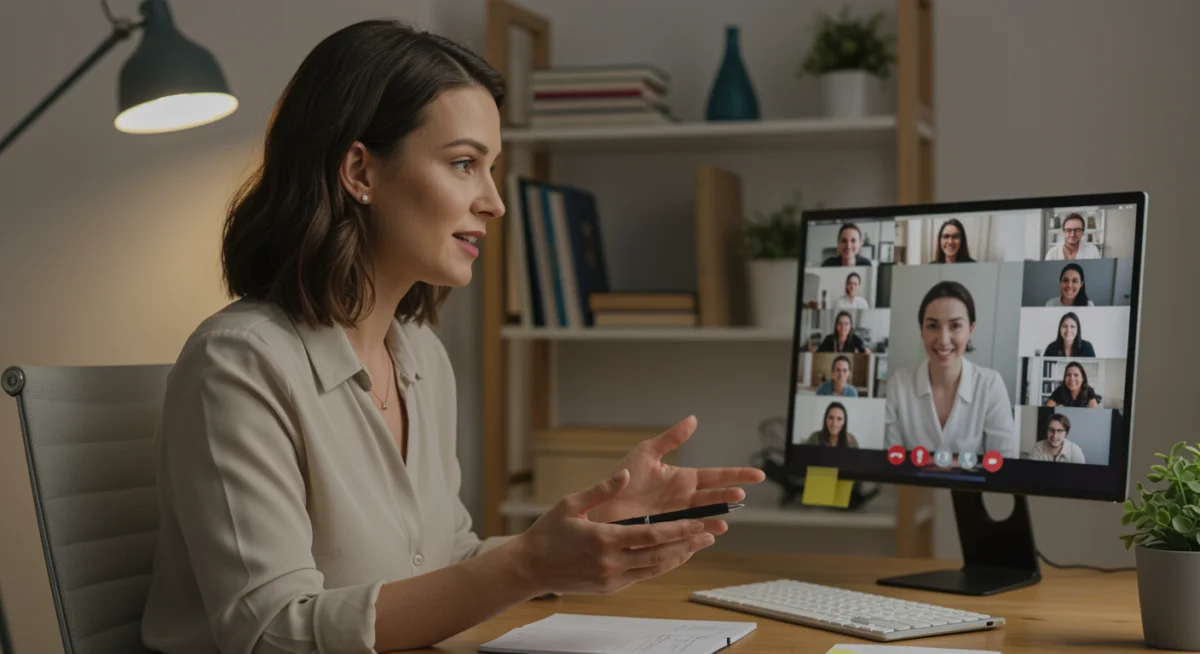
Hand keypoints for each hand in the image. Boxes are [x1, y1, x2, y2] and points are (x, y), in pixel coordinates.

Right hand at [510, 469, 715, 595]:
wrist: (529, 567)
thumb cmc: (547, 532)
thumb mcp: (571, 504)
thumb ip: (601, 490)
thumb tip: (626, 474)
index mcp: (604, 538)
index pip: (651, 535)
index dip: (679, 529)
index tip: (698, 522)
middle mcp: (611, 562)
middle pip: (660, 554)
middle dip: (688, 543)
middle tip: (709, 533)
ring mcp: (611, 578)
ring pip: (655, 568)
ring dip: (679, 557)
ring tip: (698, 545)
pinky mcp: (610, 588)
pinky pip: (643, 576)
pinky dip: (662, 566)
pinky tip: (673, 556)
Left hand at [587, 416, 766, 531]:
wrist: (602, 503)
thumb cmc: (622, 477)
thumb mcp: (646, 452)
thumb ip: (671, 439)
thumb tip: (693, 419)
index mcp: (683, 479)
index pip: (716, 476)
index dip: (737, 475)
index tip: (758, 476)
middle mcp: (684, 499)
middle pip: (714, 497)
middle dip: (728, 496)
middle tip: (740, 496)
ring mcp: (677, 516)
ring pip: (703, 517)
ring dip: (715, 519)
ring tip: (724, 522)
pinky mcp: (666, 531)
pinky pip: (687, 533)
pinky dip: (698, 534)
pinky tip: (707, 534)